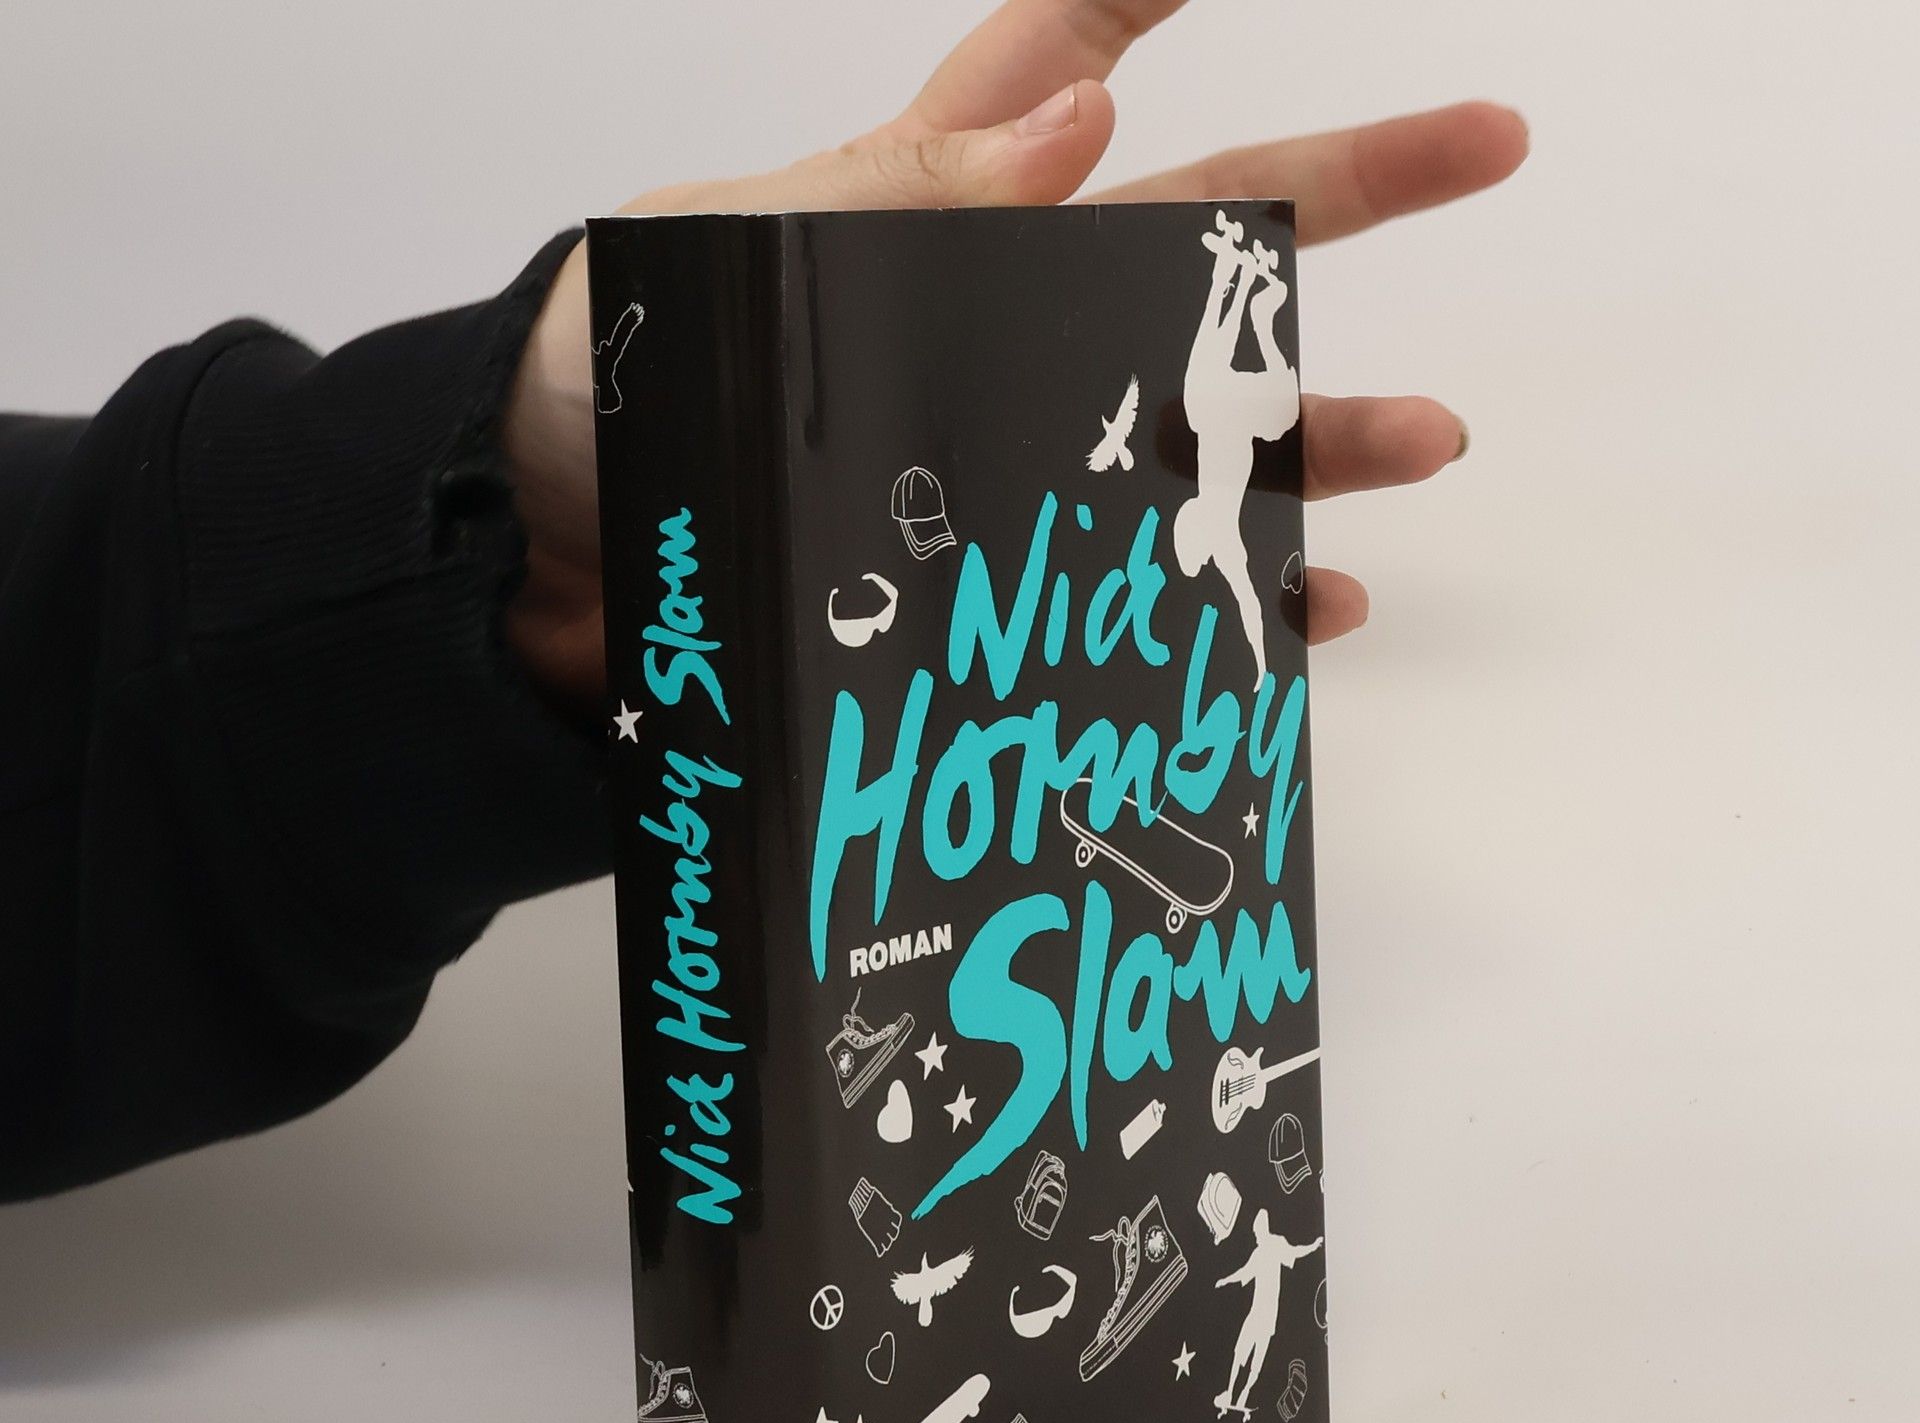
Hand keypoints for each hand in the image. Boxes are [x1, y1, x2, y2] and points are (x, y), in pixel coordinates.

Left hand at [501, 0, 1528, 711]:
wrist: (525, 572)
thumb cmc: (588, 388)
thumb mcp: (723, 249)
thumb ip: (898, 190)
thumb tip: (1081, 122)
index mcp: (919, 211)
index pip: (1051, 61)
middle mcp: (982, 329)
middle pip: (1190, 242)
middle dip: (1339, 191)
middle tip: (1484, 143)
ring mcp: (996, 459)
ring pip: (1190, 436)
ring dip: (1313, 433)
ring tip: (1423, 438)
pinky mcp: (980, 581)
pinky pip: (1129, 590)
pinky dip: (1222, 599)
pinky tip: (1307, 604)